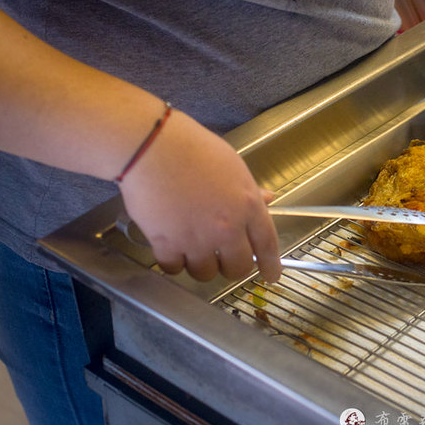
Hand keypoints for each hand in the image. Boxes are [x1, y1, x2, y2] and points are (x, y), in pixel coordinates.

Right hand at [117, 109, 281, 282]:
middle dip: (232, 267)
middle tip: (223, 259)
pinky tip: (172, 247)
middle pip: (237, 268)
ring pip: (205, 274)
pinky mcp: (168, 244)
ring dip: (201, 265)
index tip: (270, 276)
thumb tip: (266, 199)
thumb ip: (249, 190)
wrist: (154, 148)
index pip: (267, 244)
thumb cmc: (193, 149)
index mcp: (247, 205)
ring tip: (193, 247)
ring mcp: (197, 239)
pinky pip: (175, 268)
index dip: (270, 265)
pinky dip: (173, 261)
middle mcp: (227, 228)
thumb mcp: (233, 166)